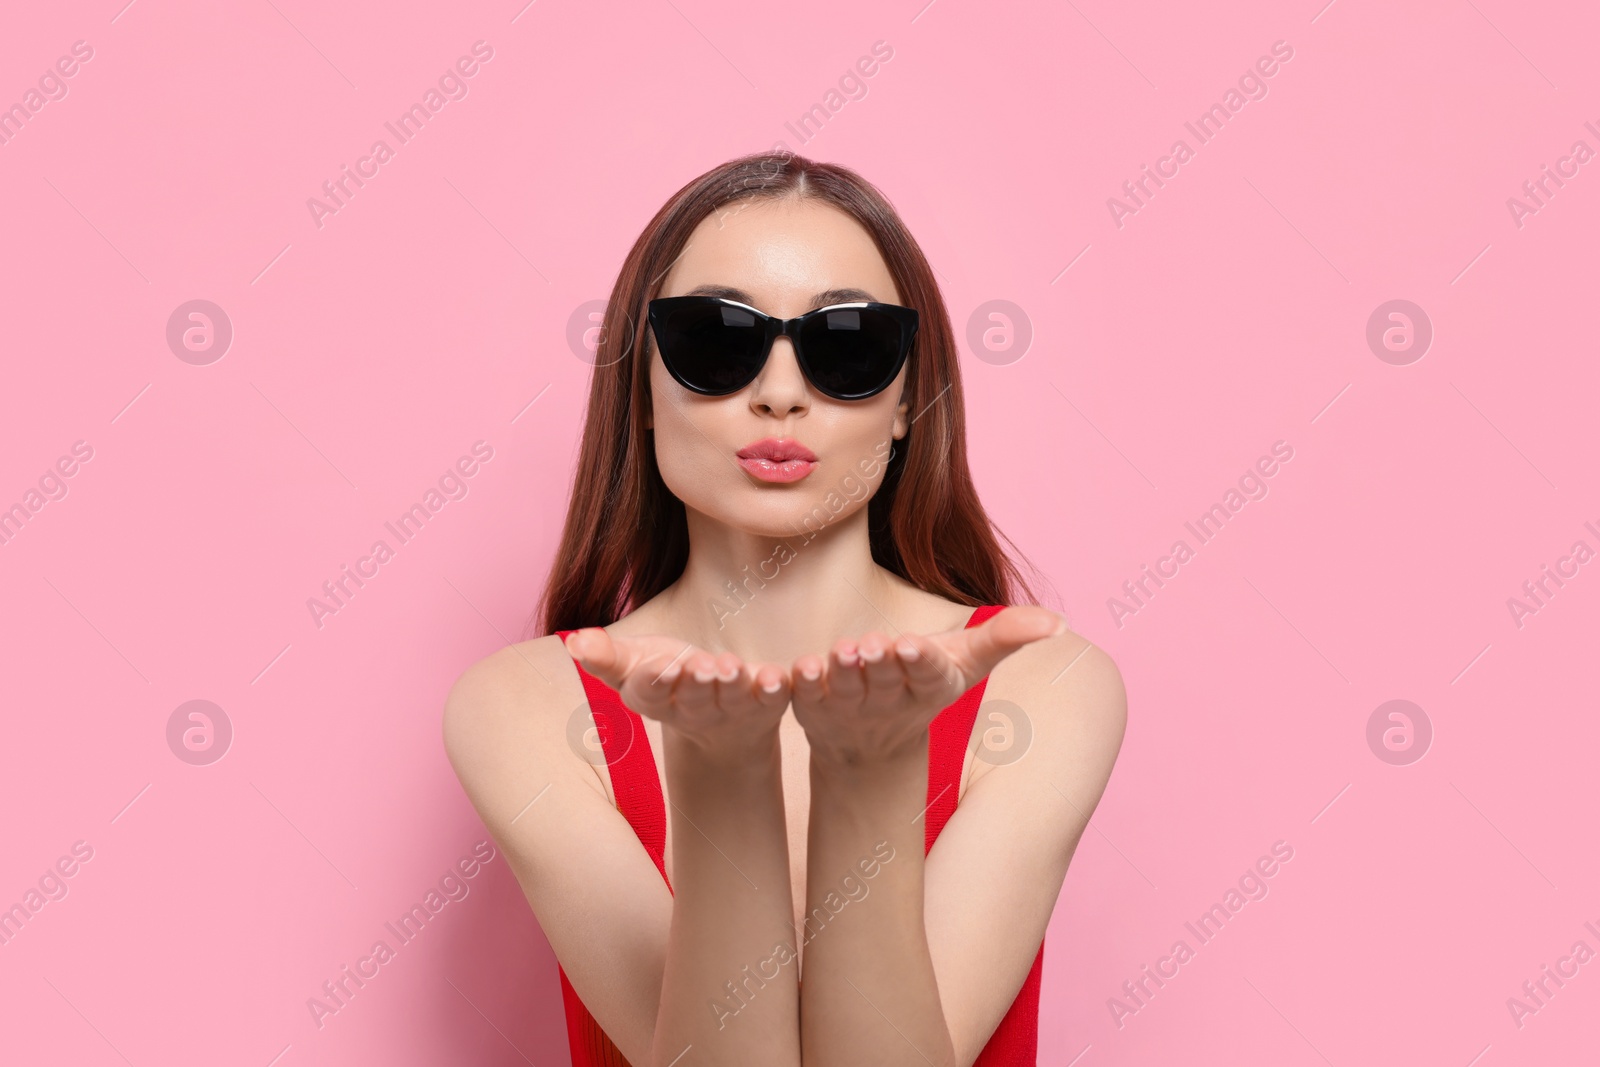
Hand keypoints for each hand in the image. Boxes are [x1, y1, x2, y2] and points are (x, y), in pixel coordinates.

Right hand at [562, 629, 791, 757]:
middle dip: (696, 683)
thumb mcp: (634, 663)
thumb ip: (606, 656)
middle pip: (694, 699)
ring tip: (731, 666)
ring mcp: (732, 710)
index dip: (654, 681)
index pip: (650, 693)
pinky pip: (774, 698)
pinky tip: (778, 674)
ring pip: (733, 698)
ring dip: (733, 683)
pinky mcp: (767, 705)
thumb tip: (574, 642)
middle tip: (699, 666)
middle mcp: (695, 710)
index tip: (657, 665)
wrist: (720, 720)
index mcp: (656, 699)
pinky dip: (776, 687)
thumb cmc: (668, 678)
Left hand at [789, 606, 1066, 766]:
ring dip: (843, 672)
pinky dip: (798, 684)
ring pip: (845, 687)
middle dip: (881, 663)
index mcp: (929, 686)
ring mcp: (849, 706)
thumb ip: (1005, 637)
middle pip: (886, 680)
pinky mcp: (812, 707)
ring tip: (842, 651)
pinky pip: (803, 694)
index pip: (928, 674)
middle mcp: (890, 700)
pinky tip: (795, 669)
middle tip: (875, 644)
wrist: (871, 741)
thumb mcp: (965, 661)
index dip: (920, 662)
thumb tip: (1058, 622)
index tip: (913, 645)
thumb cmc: (925, 683)